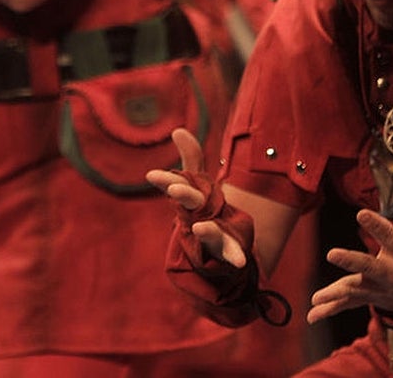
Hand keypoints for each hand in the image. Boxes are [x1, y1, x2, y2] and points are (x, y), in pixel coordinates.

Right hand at [146, 128, 247, 268]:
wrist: (214, 257)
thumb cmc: (202, 214)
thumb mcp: (199, 184)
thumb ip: (192, 159)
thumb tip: (178, 130)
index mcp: (189, 201)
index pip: (176, 186)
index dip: (166, 180)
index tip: (152, 175)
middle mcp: (196, 219)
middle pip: (191, 205)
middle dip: (184, 194)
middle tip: (174, 188)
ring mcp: (211, 238)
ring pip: (211, 233)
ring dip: (207, 231)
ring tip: (202, 228)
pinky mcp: (228, 253)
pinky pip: (232, 254)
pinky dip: (236, 257)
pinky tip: (240, 261)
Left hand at [307, 171, 392, 324]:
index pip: (389, 236)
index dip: (376, 225)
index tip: (361, 213)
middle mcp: (390, 273)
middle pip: (369, 266)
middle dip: (351, 261)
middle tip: (332, 254)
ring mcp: (378, 288)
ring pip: (355, 289)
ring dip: (336, 293)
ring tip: (316, 297)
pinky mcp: (368, 297)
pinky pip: (347, 305)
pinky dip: (330, 310)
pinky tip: (311, 315)